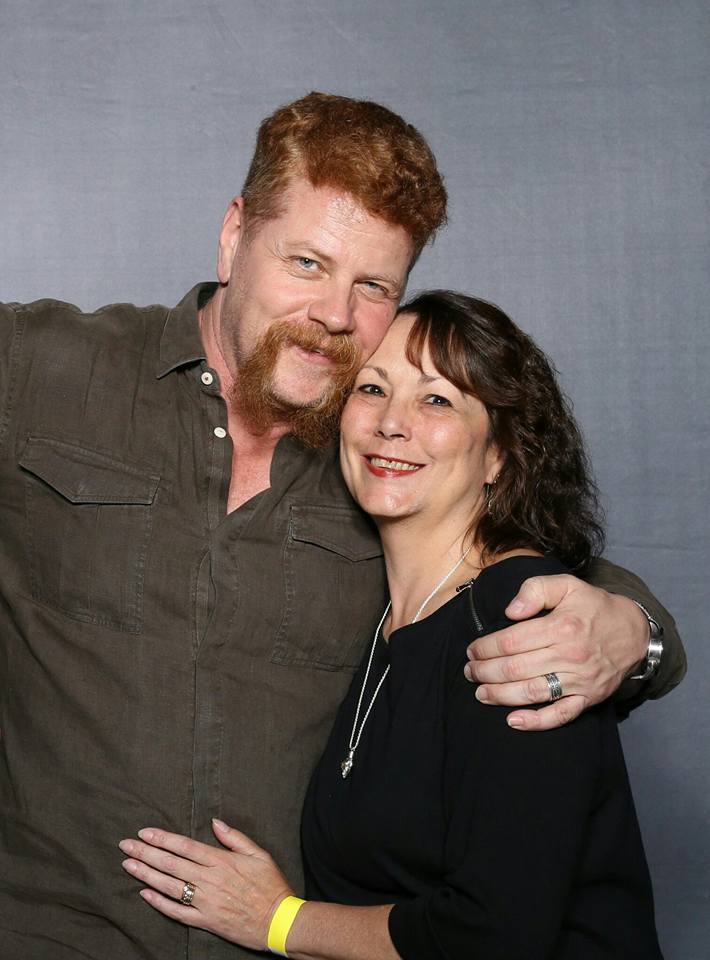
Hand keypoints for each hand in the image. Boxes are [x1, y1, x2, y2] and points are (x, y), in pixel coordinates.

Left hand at [119, 819, 292, 949]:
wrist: (279, 921)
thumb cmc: (271, 886)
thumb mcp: (260, 854)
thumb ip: (235, 837)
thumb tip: (215, 822)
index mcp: (222, 861)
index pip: (185, 846)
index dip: (163, 839)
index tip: (144, 832)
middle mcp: (210, 880)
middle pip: (171, 864)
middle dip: (146, 853)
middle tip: (125, 845)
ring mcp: (205, 902)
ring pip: (169, 886)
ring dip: (146, 874)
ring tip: (128, 865)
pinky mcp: (205, 921)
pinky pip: (176, 912)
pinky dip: (159, 903)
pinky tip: (144, 894)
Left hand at [464, 574, 648, 730]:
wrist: (634, 632)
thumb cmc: (594, 607)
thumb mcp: (567, 585)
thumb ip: (535, 590)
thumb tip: (510, 611)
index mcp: (562, 626)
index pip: (511, 641)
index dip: (486, 647)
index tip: (473, 650)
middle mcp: (570, 655)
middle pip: (516, 668)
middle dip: (486, 672)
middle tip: (470, 671)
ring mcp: (580, 680)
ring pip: (532, 692)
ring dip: (500, 695)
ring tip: (481, 693)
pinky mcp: (588, 698)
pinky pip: (561, 715)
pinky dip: (536, 721)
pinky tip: (513, 720)